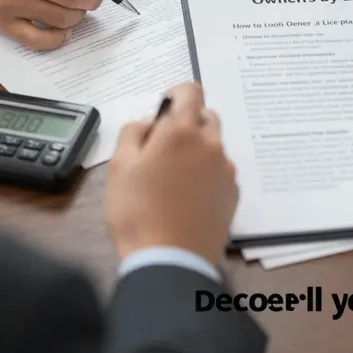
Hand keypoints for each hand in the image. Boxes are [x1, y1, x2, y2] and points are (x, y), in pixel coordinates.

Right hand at [106, 83, 237, 265]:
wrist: (169, 260)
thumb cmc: (137, 212)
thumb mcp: (119, 166)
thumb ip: (133, 132)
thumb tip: (147, 122)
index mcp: (182, 132)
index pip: (192, 91)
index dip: (177, 94)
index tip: (165, 107)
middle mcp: (211, 145)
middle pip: (206, 117)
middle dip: (187, 123)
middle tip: (163, 147)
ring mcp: (226, 170)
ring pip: (214, 145)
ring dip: (198, 149)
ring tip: (173, 177)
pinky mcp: (233, 193)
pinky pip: (221, 171)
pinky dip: (207, 173)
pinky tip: (188, 196)